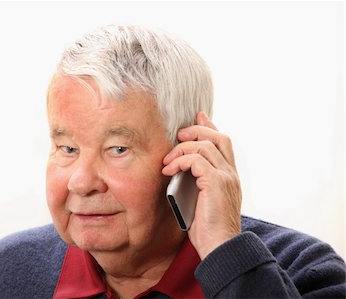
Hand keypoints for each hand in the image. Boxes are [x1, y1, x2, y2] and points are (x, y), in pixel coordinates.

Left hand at [162, 112, 241, 259]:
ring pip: (204, 145)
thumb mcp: (201, 200)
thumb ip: (196, 183)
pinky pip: (196, 160)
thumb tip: (179, 171)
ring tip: (167, 161)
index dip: (210, 126)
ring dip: (181, 149)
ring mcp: (225, 177)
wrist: (219, 247)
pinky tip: (169, 170)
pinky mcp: (216, 183)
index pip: (223, 142)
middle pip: (218, 136)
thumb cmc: (208, 229)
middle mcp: (230, 173)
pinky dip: (179, 161)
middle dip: (196, 130)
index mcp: (229, 176)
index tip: (197, 117)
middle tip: (178, 135)